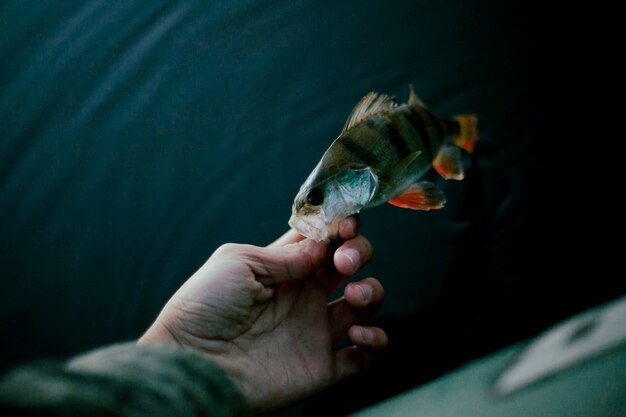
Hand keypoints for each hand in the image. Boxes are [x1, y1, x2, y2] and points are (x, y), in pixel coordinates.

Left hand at [138, 217, 386, 413]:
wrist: (192, 365)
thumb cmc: (203, 307)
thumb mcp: (238, 261)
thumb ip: (285, 253)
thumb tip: (321, 246)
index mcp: (283, 268)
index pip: (324, 239)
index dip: (340, 227)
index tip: (346, 223)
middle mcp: (304, 295)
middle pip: (350, 264)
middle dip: (359, 252)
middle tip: (345, 260)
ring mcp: (315, 330)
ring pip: (365, 304)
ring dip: (372, 292)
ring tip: (354, 295)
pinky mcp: (322, 367)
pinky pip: (365, 357)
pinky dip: (375, 342)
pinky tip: (358, 334)